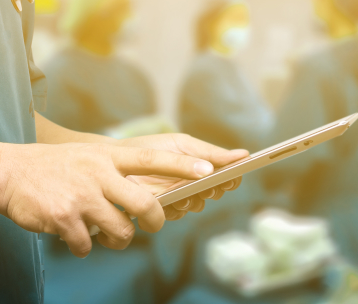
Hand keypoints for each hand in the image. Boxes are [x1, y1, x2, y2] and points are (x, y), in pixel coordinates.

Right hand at [0, 142, 220, 257]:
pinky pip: (89, 245)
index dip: (181, 166)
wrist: (8, 174)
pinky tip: (73, 235)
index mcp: (106, 156)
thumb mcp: (87, 157)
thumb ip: (115, 171)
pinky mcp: (65, 218)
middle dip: (155, 222)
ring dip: (116, 240)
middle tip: (152, 226)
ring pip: (120, 232)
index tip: (208, 170)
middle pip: (145, 205)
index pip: (151, 160)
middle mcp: (98, 173)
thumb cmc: (54, 168)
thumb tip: (148, 201)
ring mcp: (82, 196)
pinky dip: (84, 246)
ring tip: (103, 234)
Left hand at [118, 134, 248, 220]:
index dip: (231, 178)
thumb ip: (209, 152)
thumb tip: (243, 155)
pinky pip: (177, 213)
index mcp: (201, 165)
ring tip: (185, 191)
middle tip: (207, 185)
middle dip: (212, 189)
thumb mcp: (181, 145)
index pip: (225, 174)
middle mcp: (193, 183)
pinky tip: (169, 199)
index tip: (231, 177)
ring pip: (196, 205)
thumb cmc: (151, 148)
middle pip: (214, 192)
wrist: (115, 160)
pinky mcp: (162, 209)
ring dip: (193, 199)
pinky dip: (176, 207)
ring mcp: (178, 197)